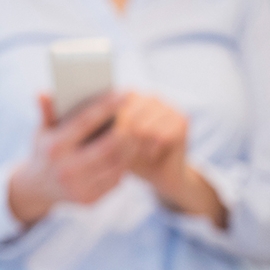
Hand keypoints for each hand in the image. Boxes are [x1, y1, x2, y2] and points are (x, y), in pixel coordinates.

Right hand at [8, 92, 131, 227]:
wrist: (37, 188)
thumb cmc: (44, 150)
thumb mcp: (41, 131)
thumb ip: (46, 111)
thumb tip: (42, 93)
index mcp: (54, 148)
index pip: (85, 122)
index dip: (106, 106)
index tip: (124, 94)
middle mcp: (66, 169)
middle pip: (107, 146)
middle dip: (126, 129)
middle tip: (138, 114)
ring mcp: (78, 187)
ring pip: (116, 164)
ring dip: (130, 147)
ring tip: (138, 132)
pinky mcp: (89, 200)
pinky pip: (116, 180)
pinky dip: (125, 164)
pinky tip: (129, 152)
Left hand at [115, 93, 226, 228]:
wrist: (159, 173)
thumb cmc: (130, 157)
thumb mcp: (112, 142)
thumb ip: (104, 131)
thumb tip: (87, 128)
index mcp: (132, 96)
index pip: (115, 106)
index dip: (110, 128)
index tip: (105, 146)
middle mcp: (151, 96)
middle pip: (129, 117)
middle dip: (123, 140)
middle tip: (123, 154)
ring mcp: (168, 106)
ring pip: (144, 128)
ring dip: (138, 147)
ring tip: (137, 154)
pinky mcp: (183, 120)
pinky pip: (161, 136)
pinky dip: (153, 149)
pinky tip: (151, 154)